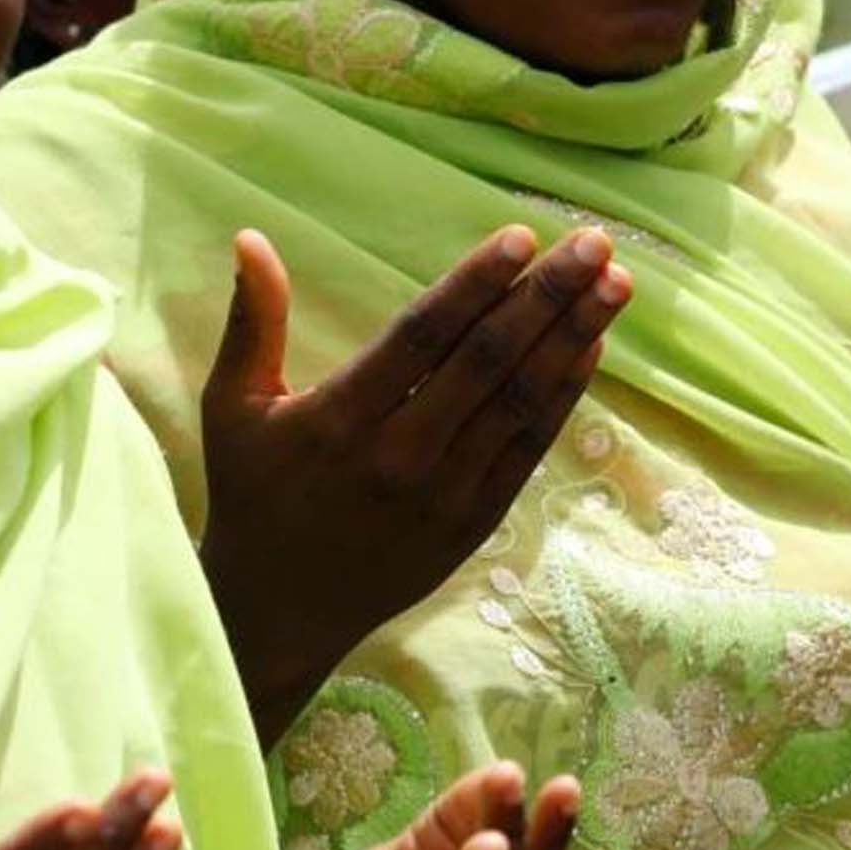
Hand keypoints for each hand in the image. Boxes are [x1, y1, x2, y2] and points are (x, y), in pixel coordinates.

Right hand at [201, 226, 629, 741]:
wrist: (281, 613)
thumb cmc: (254, 495)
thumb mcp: (233, 407)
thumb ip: (252, 321)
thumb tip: (250, 235)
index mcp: (339, 418)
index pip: (421, 336)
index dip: (475, 284)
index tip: (521, 235)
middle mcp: (399, 454)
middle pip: (487, 362)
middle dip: (547, 297)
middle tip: (596, 244)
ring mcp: (444, 493)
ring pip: (519, 402)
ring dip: (573, 339)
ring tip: (617, 283)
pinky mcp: (475, 521)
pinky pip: (529, 448)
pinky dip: (564, 396)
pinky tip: (592, 348)